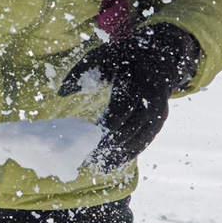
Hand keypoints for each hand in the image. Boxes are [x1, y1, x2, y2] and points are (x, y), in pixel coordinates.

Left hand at [62, 21, 206, 172]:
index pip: (121, 110)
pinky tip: (115, 162)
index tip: (89, 138)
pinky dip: (131, 153)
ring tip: (101, 166)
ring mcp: (160, 110)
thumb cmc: (123, 57)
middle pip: (131, 128)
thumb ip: (80, 72)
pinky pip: (146, 140)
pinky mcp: (161, 119)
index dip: (106, 127)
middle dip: (112, 145)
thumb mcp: (102, 57)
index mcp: (136, 81)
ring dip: (121, 154)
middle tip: (91, 158)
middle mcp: (152, 98)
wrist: (158, 55)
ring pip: (141, 139)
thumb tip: (60, 92)